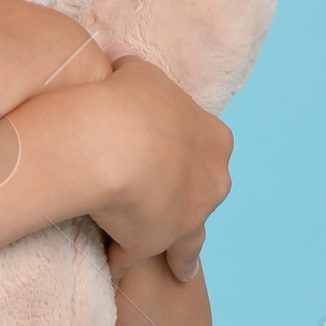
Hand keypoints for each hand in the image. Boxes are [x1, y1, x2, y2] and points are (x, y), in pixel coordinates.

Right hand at [84, 55, 231, 268]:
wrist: (112, 141)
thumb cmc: (124, 99)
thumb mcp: (134, 72)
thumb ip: (131, 70)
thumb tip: (118, 58)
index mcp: (213, 138)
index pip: (206, 151)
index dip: (184, 154)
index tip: (171, 160)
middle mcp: (212, 180)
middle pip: (203, 194)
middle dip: (186, 199)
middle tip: (166, 206)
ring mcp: (190, 216)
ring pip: (187, 237)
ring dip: (174, 247)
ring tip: (167, 261)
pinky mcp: (157, 242)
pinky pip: (140, 257)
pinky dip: (128, 260)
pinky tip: (117, 267)